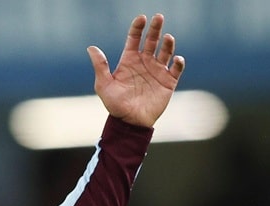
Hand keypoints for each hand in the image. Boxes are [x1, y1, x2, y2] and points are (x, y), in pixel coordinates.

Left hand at [88, 13, 184, 128]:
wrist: (130, 123)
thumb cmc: (115, 105)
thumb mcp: (104, 85)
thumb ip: (100, 66)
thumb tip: (91, 48)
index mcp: (129, 60)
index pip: (134, 38)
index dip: (138, 27)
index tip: (142, 18)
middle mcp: (144, 62)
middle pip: (152, 40)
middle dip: (155, 28)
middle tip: (158, 17)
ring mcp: (157, 70)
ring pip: (166, 51)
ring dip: (168, 43)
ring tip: (167, 38)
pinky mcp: (168, 81)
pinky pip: (176, 68)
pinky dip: (178, 62)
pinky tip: (176, 59)